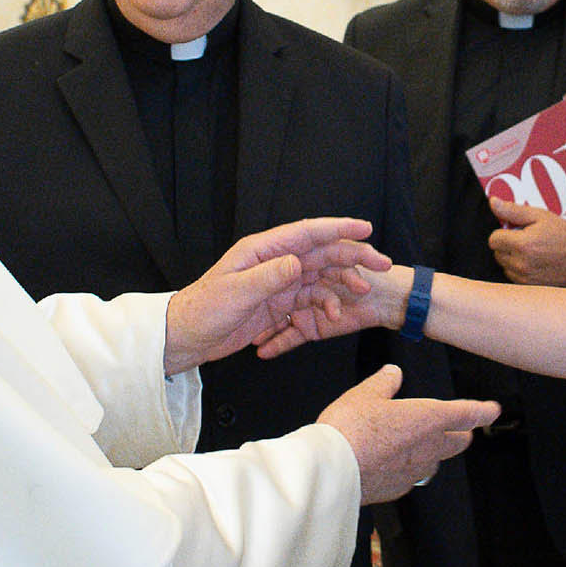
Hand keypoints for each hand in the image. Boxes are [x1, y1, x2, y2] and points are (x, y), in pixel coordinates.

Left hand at [165, 218, 389, 374]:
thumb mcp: (237, 292)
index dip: (337, 228)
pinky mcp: (276, 307)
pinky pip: (308, 306)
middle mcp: (273, 264)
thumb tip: (297, 262)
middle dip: (352, 257)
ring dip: (342, 287)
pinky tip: (333, 320)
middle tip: (380, 264)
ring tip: (360, 297)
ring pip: (320, 281)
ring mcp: (276, 286)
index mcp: (262, 251)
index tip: (364, 228)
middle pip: (320, 256)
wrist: (185, 338)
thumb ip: (269, 276)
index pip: (306, 234)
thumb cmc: (203, 310)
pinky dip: (323, 311)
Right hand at [318, 364, 497, 504]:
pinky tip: (390, 461)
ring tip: (415, 442)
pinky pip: (412, 476)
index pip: (467, 414)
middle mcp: (429, 447)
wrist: (333, 470)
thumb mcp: (366, 394)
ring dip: (432, 451)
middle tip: (454, 425)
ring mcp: (415, 471)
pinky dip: (408, 467)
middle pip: (458, 442)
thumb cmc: (351, 428)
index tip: (493, 409)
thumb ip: (384, 383)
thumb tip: (393, 373)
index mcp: (429, 418)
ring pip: (436, 461)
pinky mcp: (398, 489)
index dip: (483, 410)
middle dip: (460, 432)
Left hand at [486, 196, 565, 286]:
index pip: (494, 239)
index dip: (503, 233)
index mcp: (522, 244)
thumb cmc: (564, 236)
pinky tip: (535, 264)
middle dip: (507, 245)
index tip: (516, 231)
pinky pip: (513, 277)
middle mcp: (521, 264)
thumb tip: (493, 202)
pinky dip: (519, 270)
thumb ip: (513, 210)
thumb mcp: (540, 216)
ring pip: (504, 266)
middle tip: (527, 240)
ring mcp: (524, 279)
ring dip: (512, 258)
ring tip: (533, 252)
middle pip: (497, 253)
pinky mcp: (529, 288)